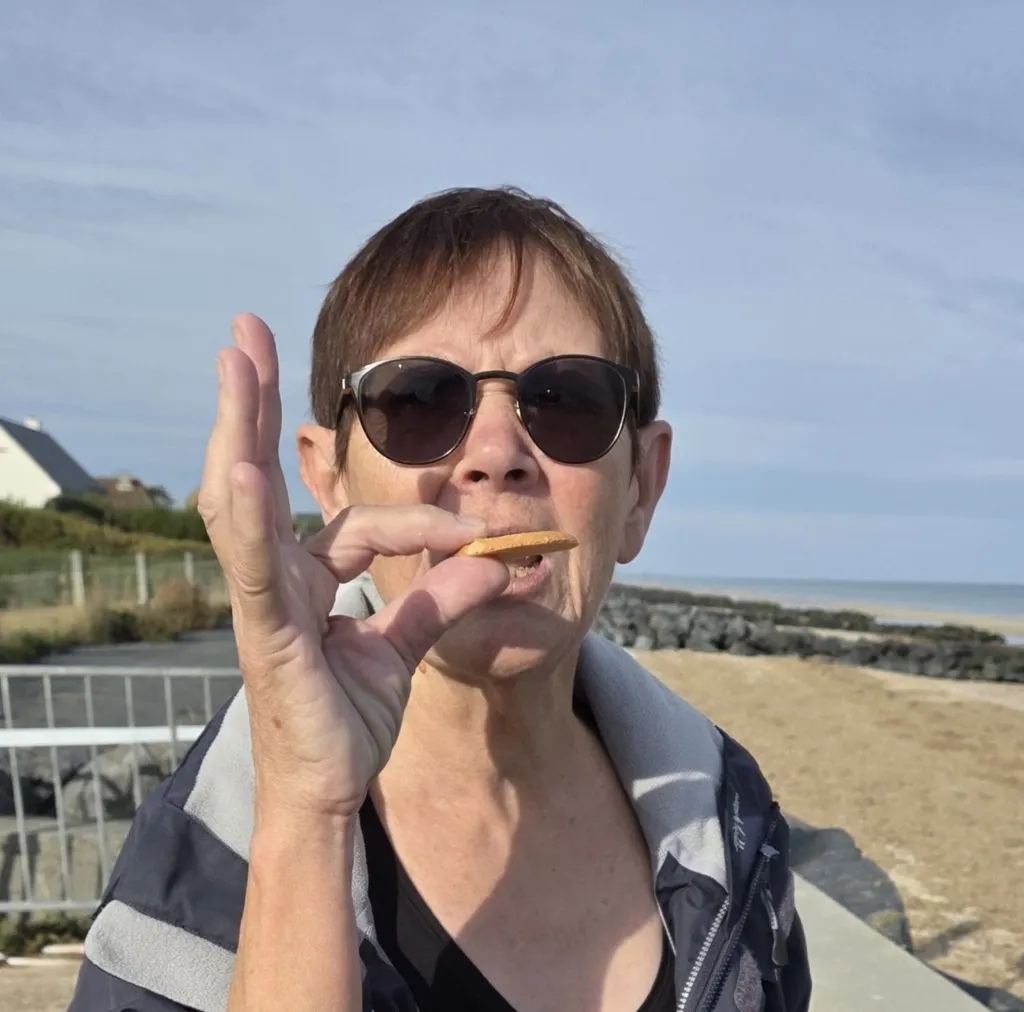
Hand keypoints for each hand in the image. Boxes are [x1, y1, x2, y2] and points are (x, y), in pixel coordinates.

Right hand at [197, 314, 508, 821]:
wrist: (329, 794)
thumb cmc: (348, 719)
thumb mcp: (405, 648)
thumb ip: (444, 598)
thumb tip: (498, 560)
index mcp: (305, 576)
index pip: (367, 528)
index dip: (427, 529)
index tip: (486, 547)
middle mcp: (274, 576)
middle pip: (259, 475)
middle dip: (250, 406)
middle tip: (243, 331)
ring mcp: (262, 600)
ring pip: (241, 502)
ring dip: (236, 427)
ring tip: (231, 358)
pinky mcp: (265, 633)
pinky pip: (252, 566)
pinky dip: (246, 516)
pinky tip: (237, 466)